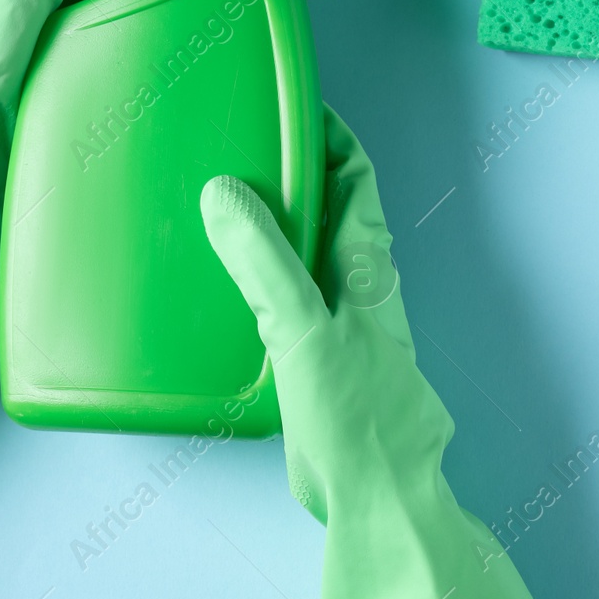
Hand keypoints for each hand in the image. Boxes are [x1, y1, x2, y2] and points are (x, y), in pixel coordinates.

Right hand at [200, 108, 536, 598]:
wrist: (376, 492)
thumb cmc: (359, 414)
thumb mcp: (303, 326)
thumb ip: (266, 261)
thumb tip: (227, 192)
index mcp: (367, 264)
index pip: (355, 178)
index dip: (332, 137)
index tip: (298, 106)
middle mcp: (359, 285)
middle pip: (331, 210)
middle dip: (296, 174)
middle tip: (244, 146)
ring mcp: (341, 321)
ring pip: (309, 253)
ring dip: (276, 226)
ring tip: (222, 204)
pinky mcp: (319, 359)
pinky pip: (288, 299)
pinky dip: (260, 278)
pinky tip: (224, 289)